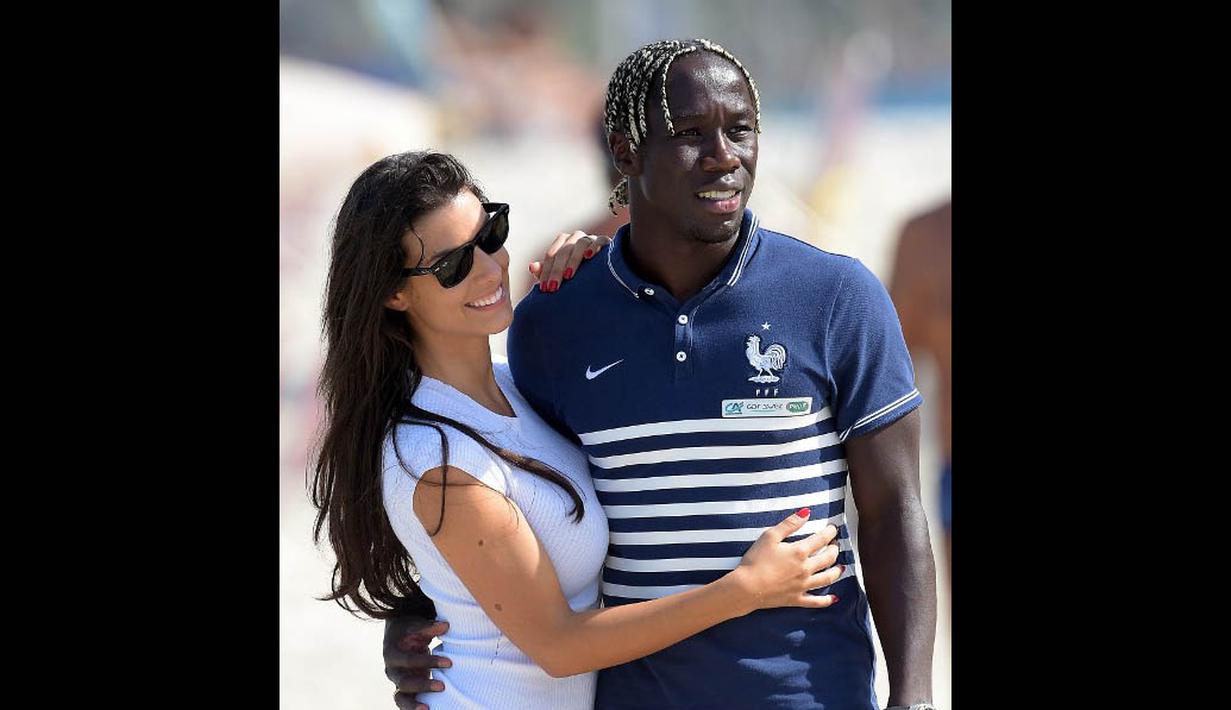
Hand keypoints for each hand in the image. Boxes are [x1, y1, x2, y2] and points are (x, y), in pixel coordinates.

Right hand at [383, 617, 451, 709]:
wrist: (399, 638)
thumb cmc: (409, 631)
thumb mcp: (416, 626)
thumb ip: (429, 627)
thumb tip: (446, 626)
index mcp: (392, 654)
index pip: (409, 661)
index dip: (428, 662)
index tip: (449, 663)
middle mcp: (392, 671)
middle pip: (404, 682)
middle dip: (423, 685)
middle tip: (443, 686)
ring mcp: (398, 683)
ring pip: (401, 699)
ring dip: (414, 704)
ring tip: (428, 708)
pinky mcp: (405, 691)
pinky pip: (406, 704)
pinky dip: (414, 708)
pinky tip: (429, 709)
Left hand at [529, 231, 611, 291]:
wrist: (604, 273)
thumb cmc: (578, 274)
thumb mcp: (561, 274)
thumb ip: (546, 270)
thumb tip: (531, 267)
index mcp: (562, 243)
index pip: (551, 255)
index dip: (546, 272)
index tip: (545, 289)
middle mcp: (575, 238)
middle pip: (564, 251)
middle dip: (557, 270)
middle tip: (554, 287)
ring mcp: (590, 239)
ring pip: (580, 244)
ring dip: (573, 260)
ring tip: (569, 275)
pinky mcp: (605, 241)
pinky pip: (599, 240)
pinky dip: (593, 247)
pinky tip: (589, 256)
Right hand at [728, 509, 843, 613]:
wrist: (746, 588)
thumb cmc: (755, 560)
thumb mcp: (769, 536)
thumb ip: (789, 524)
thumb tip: (806, 512)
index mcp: (799, 552)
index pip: (821, 539)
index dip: (830, 532)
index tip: (833, 528)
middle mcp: (806, 569)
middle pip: (828, 558)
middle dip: (834, 550)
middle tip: (835, 545)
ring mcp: (803, 585)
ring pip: (827, 579)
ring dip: (836, 572)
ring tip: (841, 567)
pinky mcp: (797, 599)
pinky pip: (816, 601)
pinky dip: (827, 600)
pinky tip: (834, 598)